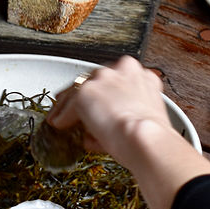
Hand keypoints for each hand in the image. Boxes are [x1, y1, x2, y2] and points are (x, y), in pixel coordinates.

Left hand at [46, 56, 170, 159]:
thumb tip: (100, 132)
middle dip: (84, 94)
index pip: (117, 79)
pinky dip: (63, 115)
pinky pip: (70, 104)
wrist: (146, 138)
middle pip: (95, 79)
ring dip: (68, 105)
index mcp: (142, 76)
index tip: (99, 103)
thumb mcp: (143, 118)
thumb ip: (123, 116)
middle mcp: (123, 70)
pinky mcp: (87, 91)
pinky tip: (58, 124)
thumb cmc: (151, 136)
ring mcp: (104, 79)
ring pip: (80, 88)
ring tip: (59, 118)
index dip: (104, 93)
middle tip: (73, 106)